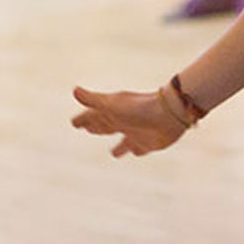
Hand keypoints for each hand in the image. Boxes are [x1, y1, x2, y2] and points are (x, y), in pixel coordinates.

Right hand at [71, 85, 188, 156]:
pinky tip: (136, 152)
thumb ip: (93, 100)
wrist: (169, 114)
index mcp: (114, 112)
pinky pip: (138, 148)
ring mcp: (136, 132)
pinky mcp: (147, 143)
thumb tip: (74, 90)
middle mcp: (124, 122)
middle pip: (106, 126)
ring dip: (118, 146)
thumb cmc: (139, 108)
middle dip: (96, 127)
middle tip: (87, 128)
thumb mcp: (112, 105)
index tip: (73, 122)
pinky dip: (136, 150)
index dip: (84, 119)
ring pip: (123, 141)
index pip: (93, 116)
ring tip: (113, 153)